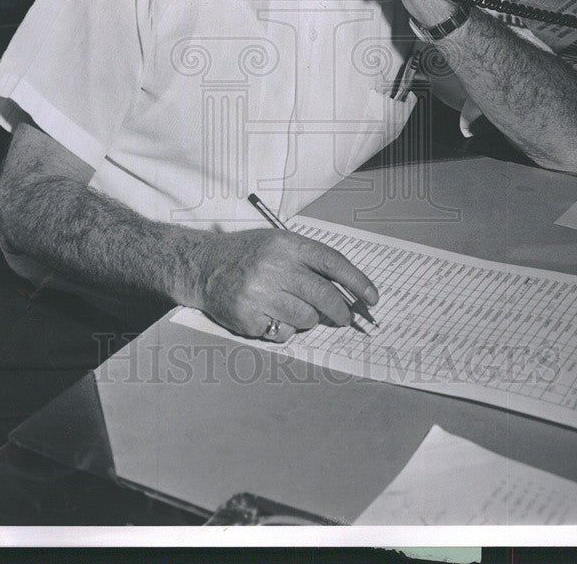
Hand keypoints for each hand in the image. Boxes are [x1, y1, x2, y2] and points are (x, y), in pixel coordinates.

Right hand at [193, 228, 378, 342]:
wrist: (203, 265)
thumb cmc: (248, 254)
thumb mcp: (279, 243)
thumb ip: (309, 262)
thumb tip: (346, 291)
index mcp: (286, 245)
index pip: (332, 263)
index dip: (357, 281)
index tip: (372, 298)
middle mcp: (274, 267)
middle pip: (324, 296)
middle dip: (341, 311)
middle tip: (344, 318)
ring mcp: (260, 294)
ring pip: (307, 319)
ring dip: (307, 319)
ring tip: (292, 308)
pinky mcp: (248, 318)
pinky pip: (282, 333)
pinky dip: (282, 328)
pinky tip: (269, 314)